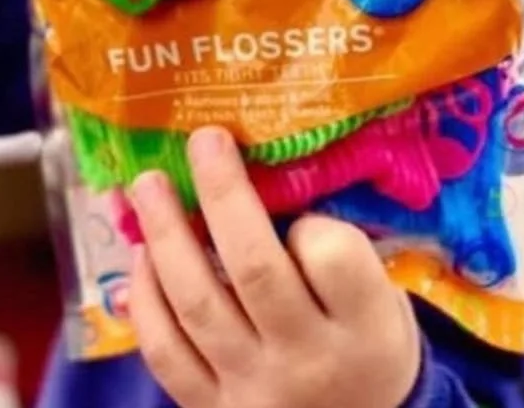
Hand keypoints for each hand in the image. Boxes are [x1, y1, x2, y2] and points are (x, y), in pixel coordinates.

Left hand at [129, 128, 421, 407]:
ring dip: (166, 234)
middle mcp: (308, 360)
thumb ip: (339, 251)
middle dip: (223, 194)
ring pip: (198, 305)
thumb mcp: (380, 299)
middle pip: (254, 269)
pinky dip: (147, 298)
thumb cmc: (366, 342)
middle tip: (203, 140)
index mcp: (364, 326)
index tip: (298, 206)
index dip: (308, 220)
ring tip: (148, 183)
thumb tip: (267, 175)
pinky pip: (165, 352)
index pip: (333, 257)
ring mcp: (254, 388)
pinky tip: (143, 254)